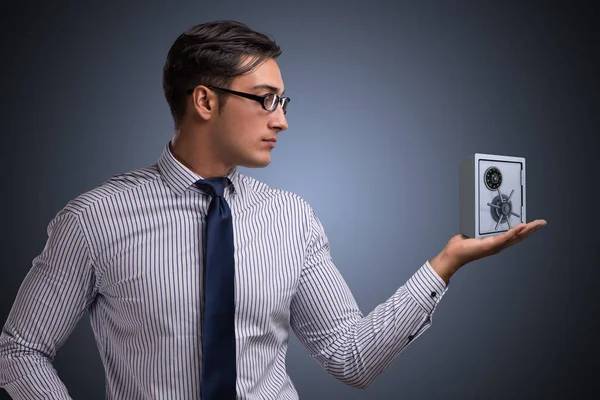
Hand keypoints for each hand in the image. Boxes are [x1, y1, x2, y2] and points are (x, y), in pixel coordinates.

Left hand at [430, 219, 546, 282]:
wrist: (454, 254)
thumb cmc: (461, 246)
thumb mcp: (473, 232)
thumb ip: (478, 227)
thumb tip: (477, 220)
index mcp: (495, 242)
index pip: (513, 235)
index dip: (524, 230)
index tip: (532, 223)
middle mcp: (498, 245)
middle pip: (519, 236)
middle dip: (532, 229)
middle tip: (542, 223)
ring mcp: (495, 245)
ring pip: (515, 237)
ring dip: (528, 230)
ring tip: (537, 224)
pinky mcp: (491, 244)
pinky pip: (505, 237)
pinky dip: (514, 232)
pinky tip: (523, 226)